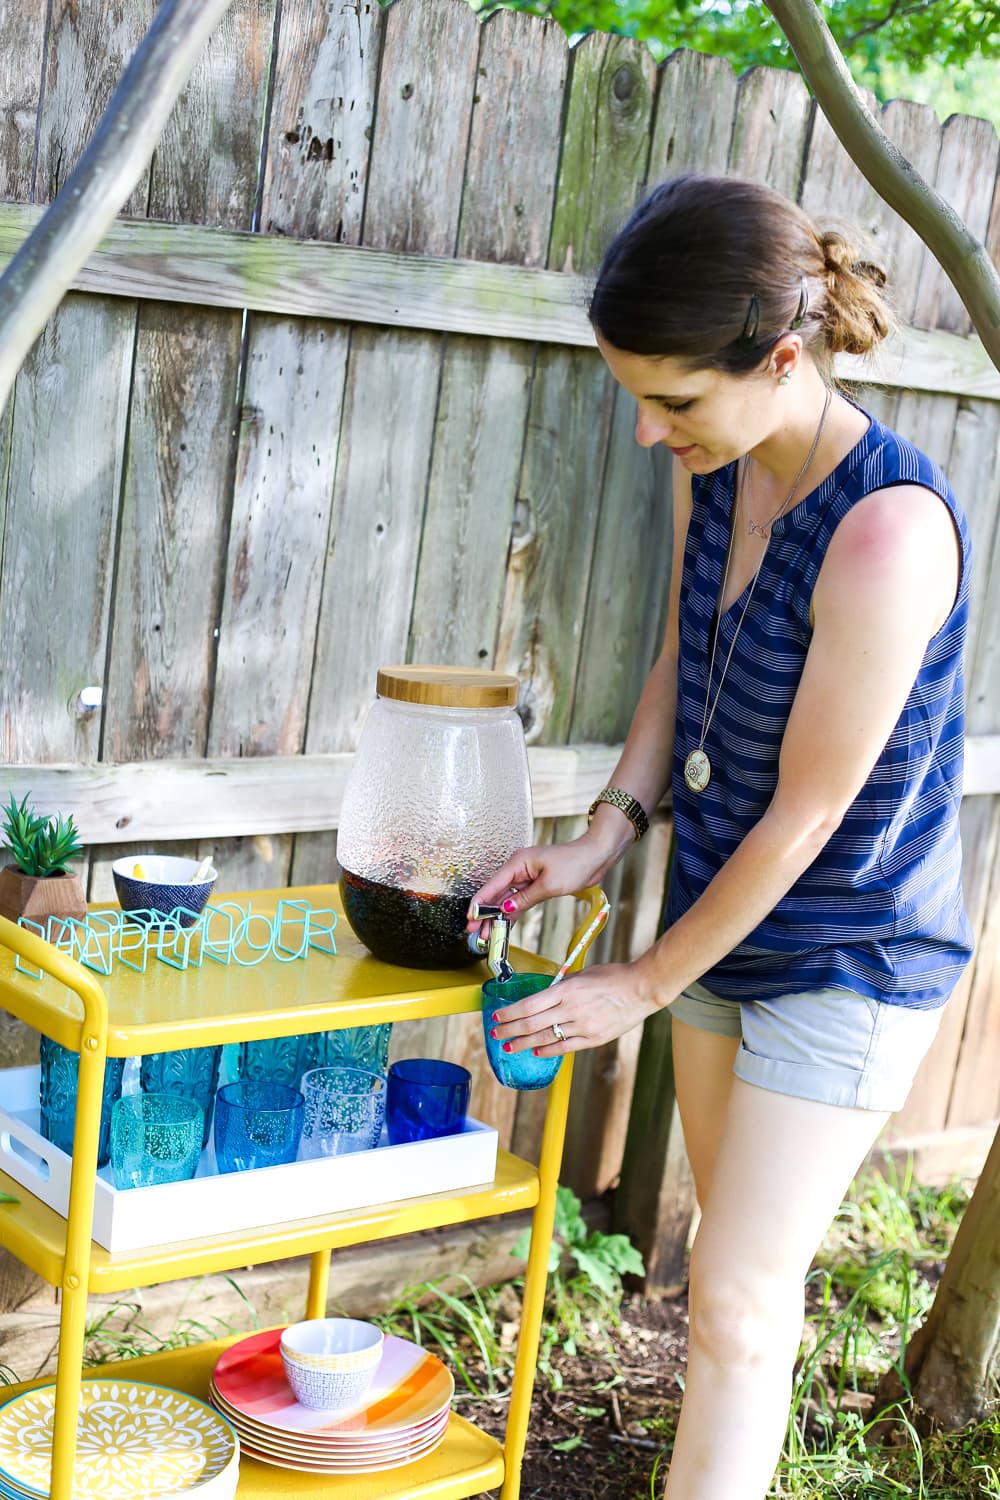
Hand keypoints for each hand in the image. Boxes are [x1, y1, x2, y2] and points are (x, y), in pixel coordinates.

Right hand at [466, 835, 615, 940]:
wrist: (596, 856)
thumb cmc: (575, 863)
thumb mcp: (549, 885)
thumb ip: (525, 899)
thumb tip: (506, 910)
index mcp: (518, 863)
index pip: (492, 885)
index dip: (479, 903)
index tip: (470, 918)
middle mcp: (519, 868)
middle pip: (496, 893)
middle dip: (485, 913)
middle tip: (475, 932)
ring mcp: (527, 876)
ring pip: (506, 898)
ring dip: (497, 916)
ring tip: (487, 934)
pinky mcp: (535, 883)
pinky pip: (518, 899)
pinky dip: (511, 912)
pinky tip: (503, 925)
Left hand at [488, 961, 660, 1057]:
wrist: (641, 989)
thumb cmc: (613, 977)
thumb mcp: (582, 974)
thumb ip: (562, 985)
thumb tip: (544, 994)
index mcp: (566, 990)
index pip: (529, 1005)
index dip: (510, 1013)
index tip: (497, 1017)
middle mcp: (571, 1009)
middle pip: (532, 1024)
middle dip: (510, 1030)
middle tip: (497, 1034)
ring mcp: (582, 1026)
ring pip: (546, 1038)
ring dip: (524, 1043)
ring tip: (510, 1047)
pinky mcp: (593, 1039)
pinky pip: (565, 1047)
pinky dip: (548, 1050)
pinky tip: (536, 1051)